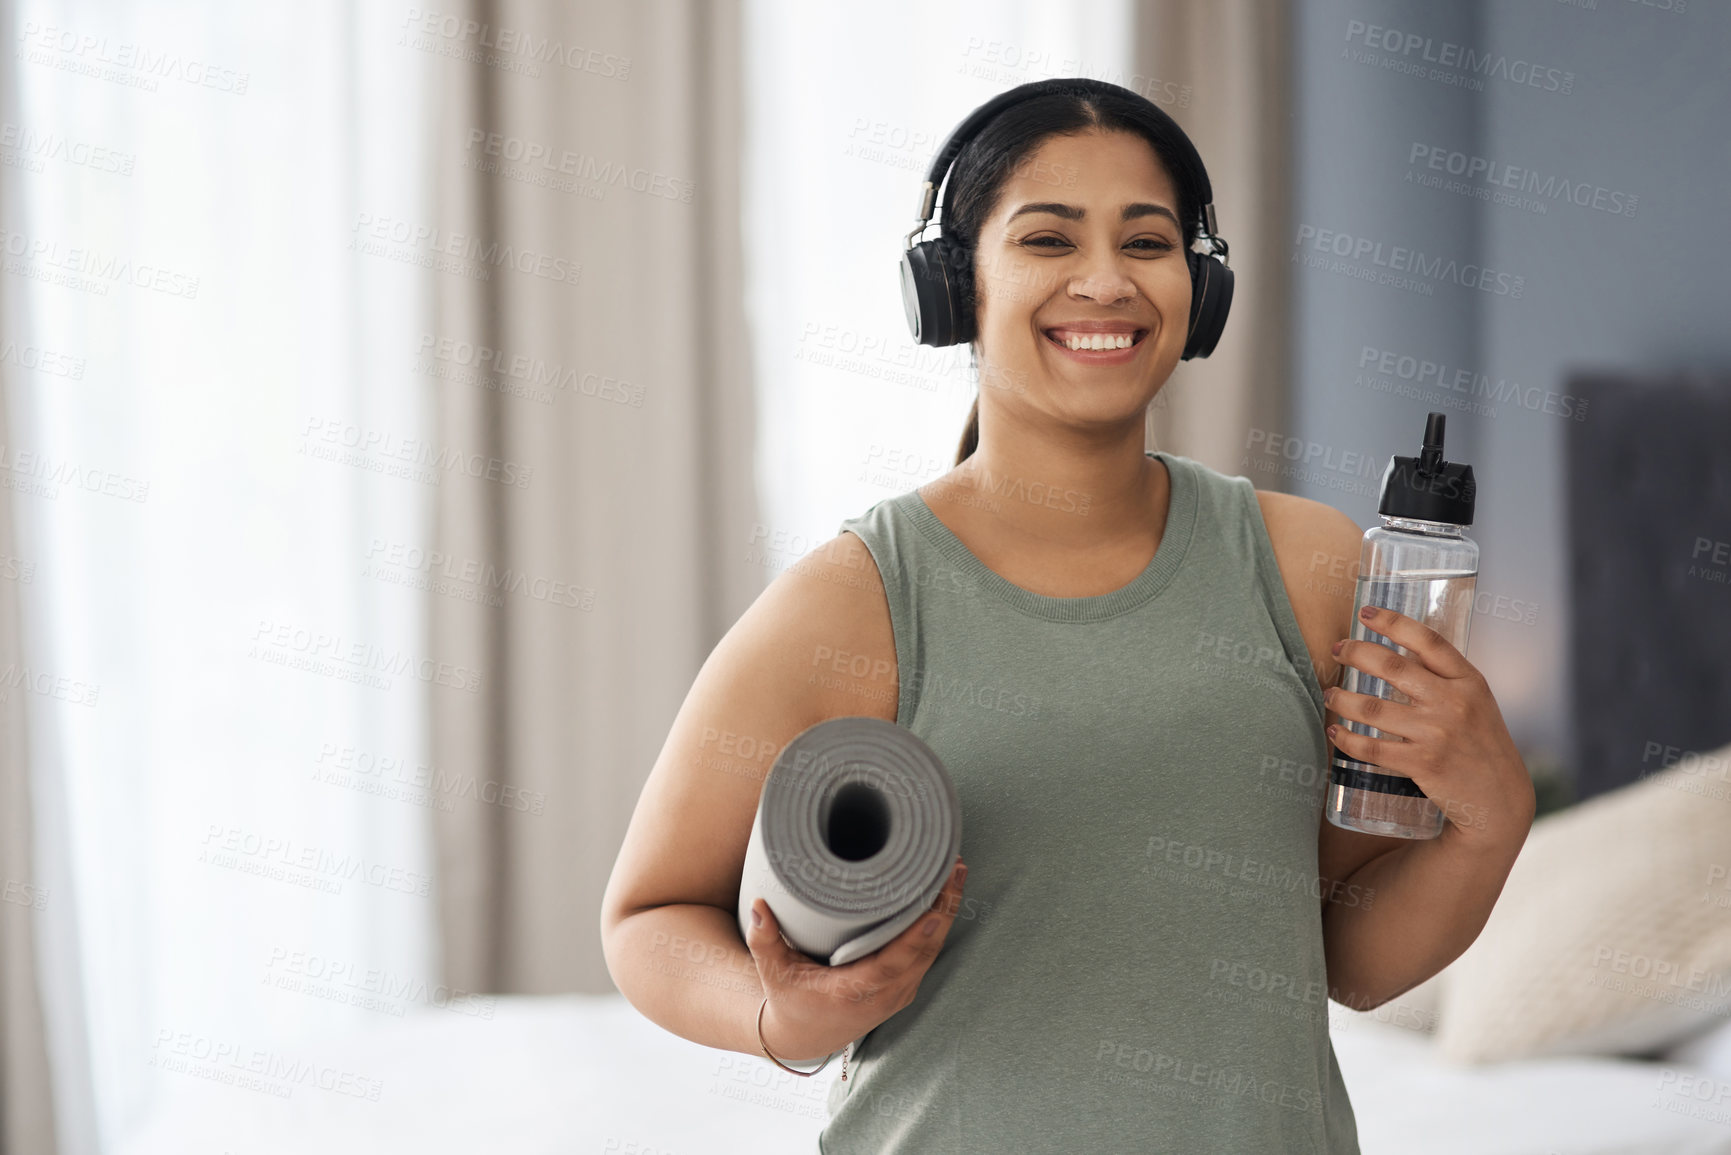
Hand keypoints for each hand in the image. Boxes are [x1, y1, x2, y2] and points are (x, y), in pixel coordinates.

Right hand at [743, 856, 967, 1062]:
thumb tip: (759, 906)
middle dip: (942, 909)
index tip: (933, 911)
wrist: (806, 1035)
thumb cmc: (790, 998)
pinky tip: (947, 893)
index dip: (914, 941)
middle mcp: (883, 995)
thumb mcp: (773, 973)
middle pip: (923, 953)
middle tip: (953, 869)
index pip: (890, 967)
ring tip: (955, 870)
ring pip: (932, 951)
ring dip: (948, 911)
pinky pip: (929, 952)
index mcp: (852, 994)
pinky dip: (941, 923)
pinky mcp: (906, 984)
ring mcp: (899, 992)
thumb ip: (764, 941)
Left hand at [1325, 605, 1534, 844]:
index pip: (1428, 640)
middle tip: (1336, 649)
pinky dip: (1346, 738)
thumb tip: (1395, 652)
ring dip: (1342, 698)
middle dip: (1355, 652)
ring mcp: (1436, 734)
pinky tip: (1335, 730)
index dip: (1393, 622)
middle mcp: (1453, 703)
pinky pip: (1371, 748)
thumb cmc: (1482, 744)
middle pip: (1391, 666)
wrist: (1499, 799)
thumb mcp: (1476, 702)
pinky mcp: (1422, 763)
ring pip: (1372, 708)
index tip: (1365, 613)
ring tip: (1331, 694)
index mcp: (1469, 681)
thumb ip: (1444, 678)